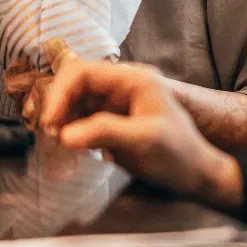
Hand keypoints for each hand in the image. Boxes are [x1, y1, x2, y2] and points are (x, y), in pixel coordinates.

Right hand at [39, 61, 243, 208]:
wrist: (196, 175)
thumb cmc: (179, 154)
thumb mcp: (145, 141)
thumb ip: (106, 132)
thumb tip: (65, 135)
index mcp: (132, 78)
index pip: (83, 72)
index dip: (61, 92)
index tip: (50, 121)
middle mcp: (120, 85)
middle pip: (74, 83)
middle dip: (58, 105)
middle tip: (51, 135)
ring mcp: (114, 103)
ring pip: (73, 100)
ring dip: (61, 119)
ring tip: (58, 143)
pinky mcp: (110, 120)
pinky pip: (80, 117)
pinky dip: (69, 129)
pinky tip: (70, 147)